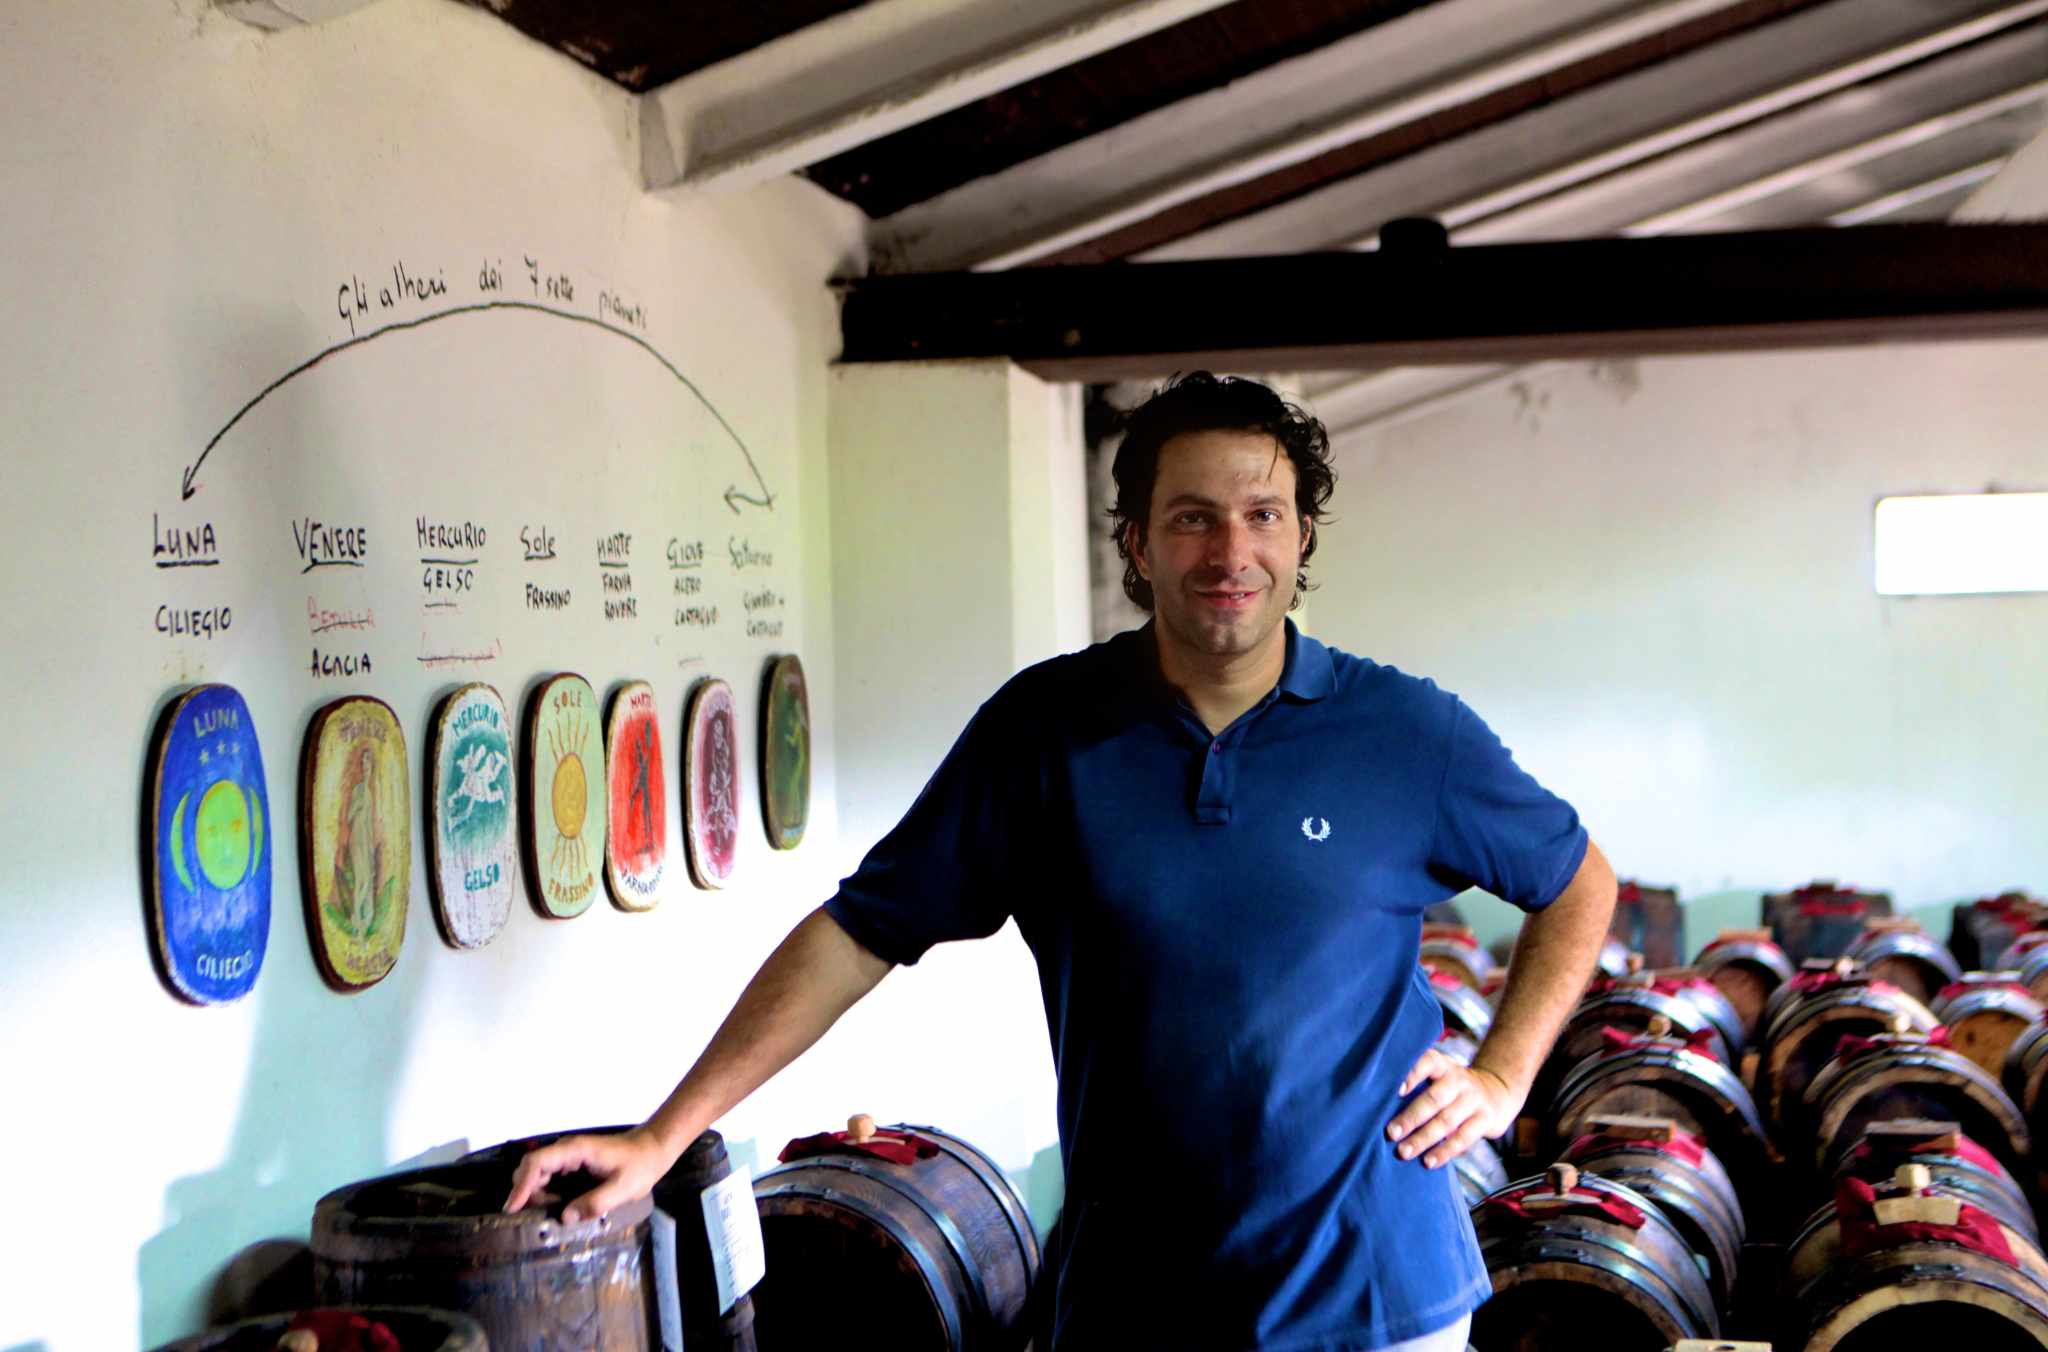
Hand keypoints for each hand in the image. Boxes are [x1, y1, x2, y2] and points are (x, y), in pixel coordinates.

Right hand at [503, 1127, 671, 1222]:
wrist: (652, 1150)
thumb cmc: (640, 1165)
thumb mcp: (623, 1188)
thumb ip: (595, 1202)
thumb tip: (566, 1217)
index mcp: (576, 1150)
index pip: (537, 1162)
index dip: (522, 1184)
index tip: (513, 1207)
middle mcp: (567, 1151)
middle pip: (531, 1169)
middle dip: (526, 1193)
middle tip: (534, 1218)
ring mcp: (568, 1158)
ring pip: (538, 1175)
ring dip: (537, 1196)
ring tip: (548, 1215)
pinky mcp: (572, 1167)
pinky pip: (550, 1179)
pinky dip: (546, 1194)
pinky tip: (556, 1209)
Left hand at [1385, 1049, 1523, 1169]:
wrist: (1497, 1092)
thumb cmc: (1452, 1087)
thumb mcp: (1438, 1076)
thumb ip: (1415, 1083)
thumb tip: (1374, 1104)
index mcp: (1442, 1066)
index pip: (1427, 1062)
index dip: (1412, 1074)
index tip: (1395, 1089)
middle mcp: (1458, 1080)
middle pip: (1434, 1098)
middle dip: (1411, 1117)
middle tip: (1390, 1133)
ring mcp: (1474, 1100)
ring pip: (1447, 1121)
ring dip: (1424, 1138)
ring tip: (1404, 1152)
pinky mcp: (1486, 1120)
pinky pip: (1464, 1138)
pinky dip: (1445, 1151)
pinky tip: (1429, 1162)